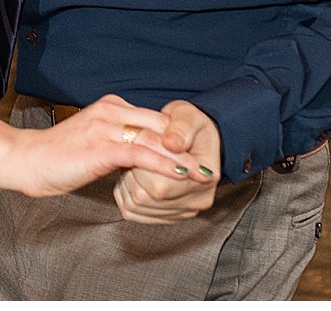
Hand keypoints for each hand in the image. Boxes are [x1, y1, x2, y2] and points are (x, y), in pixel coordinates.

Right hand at [12, 94, 201, 199]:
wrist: (28, 160)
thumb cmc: (58, 156)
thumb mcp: (93, 141)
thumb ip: (118, 140)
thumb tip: (144, 154)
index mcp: (111, 107)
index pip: (155, 119)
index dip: (179, 137)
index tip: (199, 153)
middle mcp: (111, 111)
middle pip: (161, 127)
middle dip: (188, 147)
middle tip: (212, 163)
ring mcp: (106, 127)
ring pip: (155, 140)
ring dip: (183, 159)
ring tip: (204, 172)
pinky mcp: (102, 147)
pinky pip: (141, 154)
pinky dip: (164, 165)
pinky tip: (180, 175)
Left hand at [113, 100, 222, 221]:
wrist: (192, 139)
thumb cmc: (189, 126)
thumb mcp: (186, 116)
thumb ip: (180, 127)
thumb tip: (172, 143)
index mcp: (205, 176)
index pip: (162, 185)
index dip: (143, 166)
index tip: (140, 146)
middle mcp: (197, 200)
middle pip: (146, 198)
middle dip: (132, 173)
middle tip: (134, 152)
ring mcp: (182, 211)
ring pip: (136, 206)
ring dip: (126, 183)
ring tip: (134, 162)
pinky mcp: (166, 215)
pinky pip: (133, 212)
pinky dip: (125, 194)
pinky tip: (132, 176)